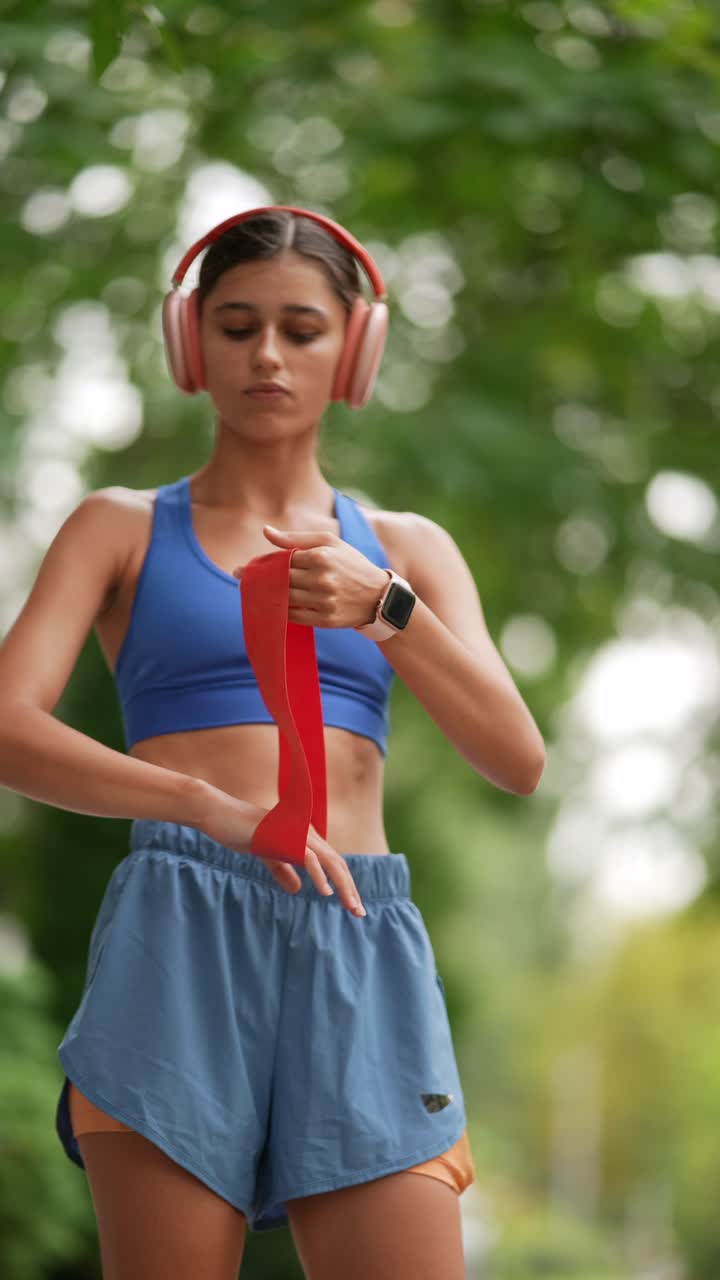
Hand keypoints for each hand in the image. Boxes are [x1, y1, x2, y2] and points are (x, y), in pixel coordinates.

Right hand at [201, 789, 366, 916]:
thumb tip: (297, 889)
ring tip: (351, 907)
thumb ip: (283, 869)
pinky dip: (319, 875)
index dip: (345, 884)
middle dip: (351, 889)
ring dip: (343, 885)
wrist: (220, 815)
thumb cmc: (242, 832)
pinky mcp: (285, 836)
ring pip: (329, 861)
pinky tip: (325, 892)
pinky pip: (308, 858)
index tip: (353, 906)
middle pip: (337, 863)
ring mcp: (297, 833)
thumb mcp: (267, 855)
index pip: (333, 863)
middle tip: (360, 913)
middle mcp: (307, 834)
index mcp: (305, 839)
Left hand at [232, 525, 389, 629]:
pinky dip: (280, 612)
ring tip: (254, 593)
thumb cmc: (351, 564)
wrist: (378, 596)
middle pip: (280, 579)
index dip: (264, 563)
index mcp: (321, 556)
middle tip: (242, 579)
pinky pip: (294, 617)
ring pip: (284, 598)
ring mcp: (324, 600)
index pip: (283, 559)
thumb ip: (296, 538)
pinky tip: (273, 607)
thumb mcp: (329, 542)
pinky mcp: (326, 619)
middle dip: (259, 579)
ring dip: (266, 596)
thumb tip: (266, 532)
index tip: (248, 567)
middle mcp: (322, 578)